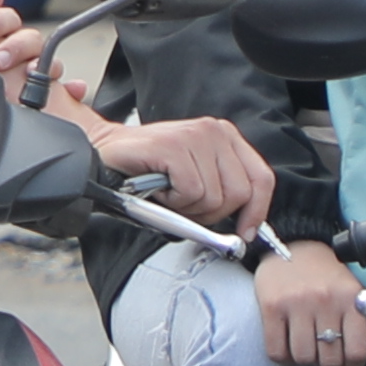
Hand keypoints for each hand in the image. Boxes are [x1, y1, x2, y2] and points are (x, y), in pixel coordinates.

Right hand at [100, 112, 274, 231]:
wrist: (104, 155)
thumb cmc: (149, 175)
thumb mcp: (196, 182)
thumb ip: (223, 195)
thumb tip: (245, 230)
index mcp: (226, 137)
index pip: (261, 179)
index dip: (256, 212)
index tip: (244, 233)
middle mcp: (215, 131)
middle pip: (238, 194)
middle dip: (211, 213)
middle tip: (184, 206)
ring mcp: (195, 136)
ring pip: (213, 198)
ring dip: (186, 208)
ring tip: (167, 193)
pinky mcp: (174, 146)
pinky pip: (190, 193)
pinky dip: (171, 202)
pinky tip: (158, 189)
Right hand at [251, 238, 365, 365]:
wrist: (294, 244)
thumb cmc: (325, 276)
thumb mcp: (350, 290)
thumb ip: (358, 319)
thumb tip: (356, 357)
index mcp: (350, 298)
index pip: (357, 351)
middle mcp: (325, 300)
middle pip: (329, 359)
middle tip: (325, 364)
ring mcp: (297, 303)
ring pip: (303, 357)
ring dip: (304, 362)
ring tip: (306, 353)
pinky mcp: (271, 306)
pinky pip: (276, 350)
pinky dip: (282, 356)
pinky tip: (287, 346)